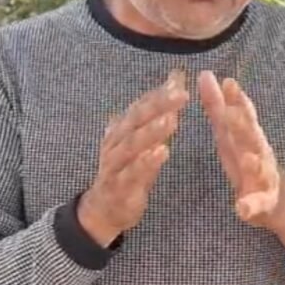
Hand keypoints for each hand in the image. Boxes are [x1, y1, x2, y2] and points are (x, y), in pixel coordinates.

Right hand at [78, 70, 188, 246]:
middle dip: (158, 105)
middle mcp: (116, 141)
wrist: (104, 208)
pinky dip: (146, 162)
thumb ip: (161, 108)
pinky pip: (132, 173)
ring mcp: (115, 164)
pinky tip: (162, 153)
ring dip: (151, 131)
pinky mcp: (119, 186)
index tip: (179, 80)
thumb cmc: (128, 167)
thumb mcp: (145, 136)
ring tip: (171, 120)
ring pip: (132, 144)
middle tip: (180, 94)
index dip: (159, 93)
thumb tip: (178, 76)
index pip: (141, 105)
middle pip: (136, 119)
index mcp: (122, 127)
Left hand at [198, 71, 284, 258]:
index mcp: (248, 137)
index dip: (237, 99)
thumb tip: (205, 75)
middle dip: (243, 124)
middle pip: (252, 137)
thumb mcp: (231, 133)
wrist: (280, 200)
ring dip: (253, 163)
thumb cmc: (249, 159)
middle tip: (231, 111)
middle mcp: (259, 153)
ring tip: (247, 158)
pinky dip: (250, 206)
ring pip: (259, 169)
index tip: (228, 82)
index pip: (243, 114)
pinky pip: (257, 205)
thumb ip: (218, 106)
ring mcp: (264, 178)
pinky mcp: (264, 203)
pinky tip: (241, 209)